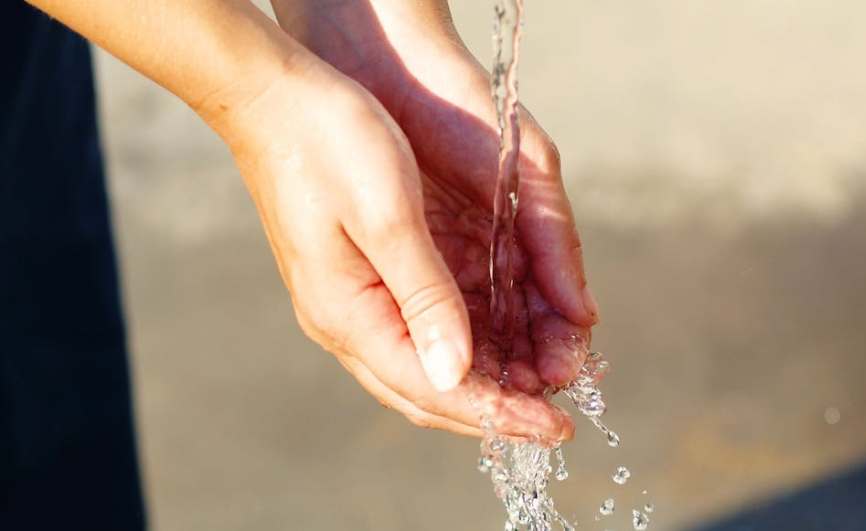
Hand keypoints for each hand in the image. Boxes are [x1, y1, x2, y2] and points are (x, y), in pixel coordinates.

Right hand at [271, 0, 599, 386]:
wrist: (272, 96)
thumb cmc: (330, 142)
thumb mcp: (389, 216)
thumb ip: (425, 297)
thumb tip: (455, 373)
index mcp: (349, 314)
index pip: (434, 389)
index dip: (498, 413)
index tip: (554, 430)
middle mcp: (344, 321)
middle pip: (428, 392)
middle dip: (494, 411)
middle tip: (554, 422)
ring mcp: (347, 302)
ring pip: (423, 367)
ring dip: (482, 382)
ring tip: (538, 386)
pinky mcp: (358, 279)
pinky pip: (416, 333)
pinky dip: (462, 347)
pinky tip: (499, 344)